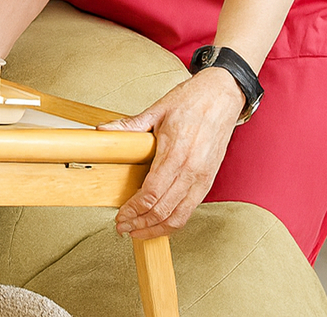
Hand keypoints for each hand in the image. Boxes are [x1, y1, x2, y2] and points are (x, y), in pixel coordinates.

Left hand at [98, 68, 243, 239]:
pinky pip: (190, 209)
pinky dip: (173, 221)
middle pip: (163, 210)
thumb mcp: (157, 109)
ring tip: (138, 231)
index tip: (119, 217)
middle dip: (140, 224)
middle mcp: (191, 170)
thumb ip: (130, 125)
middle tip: (122, 228)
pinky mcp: (208, 180)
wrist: (223, 96)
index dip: (133, 210)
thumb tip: (103, 131)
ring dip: (156, 229)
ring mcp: (202, 178)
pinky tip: (158, 222)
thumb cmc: (192, 100)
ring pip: (179, 217)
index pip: (152, 194)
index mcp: (176, 153)